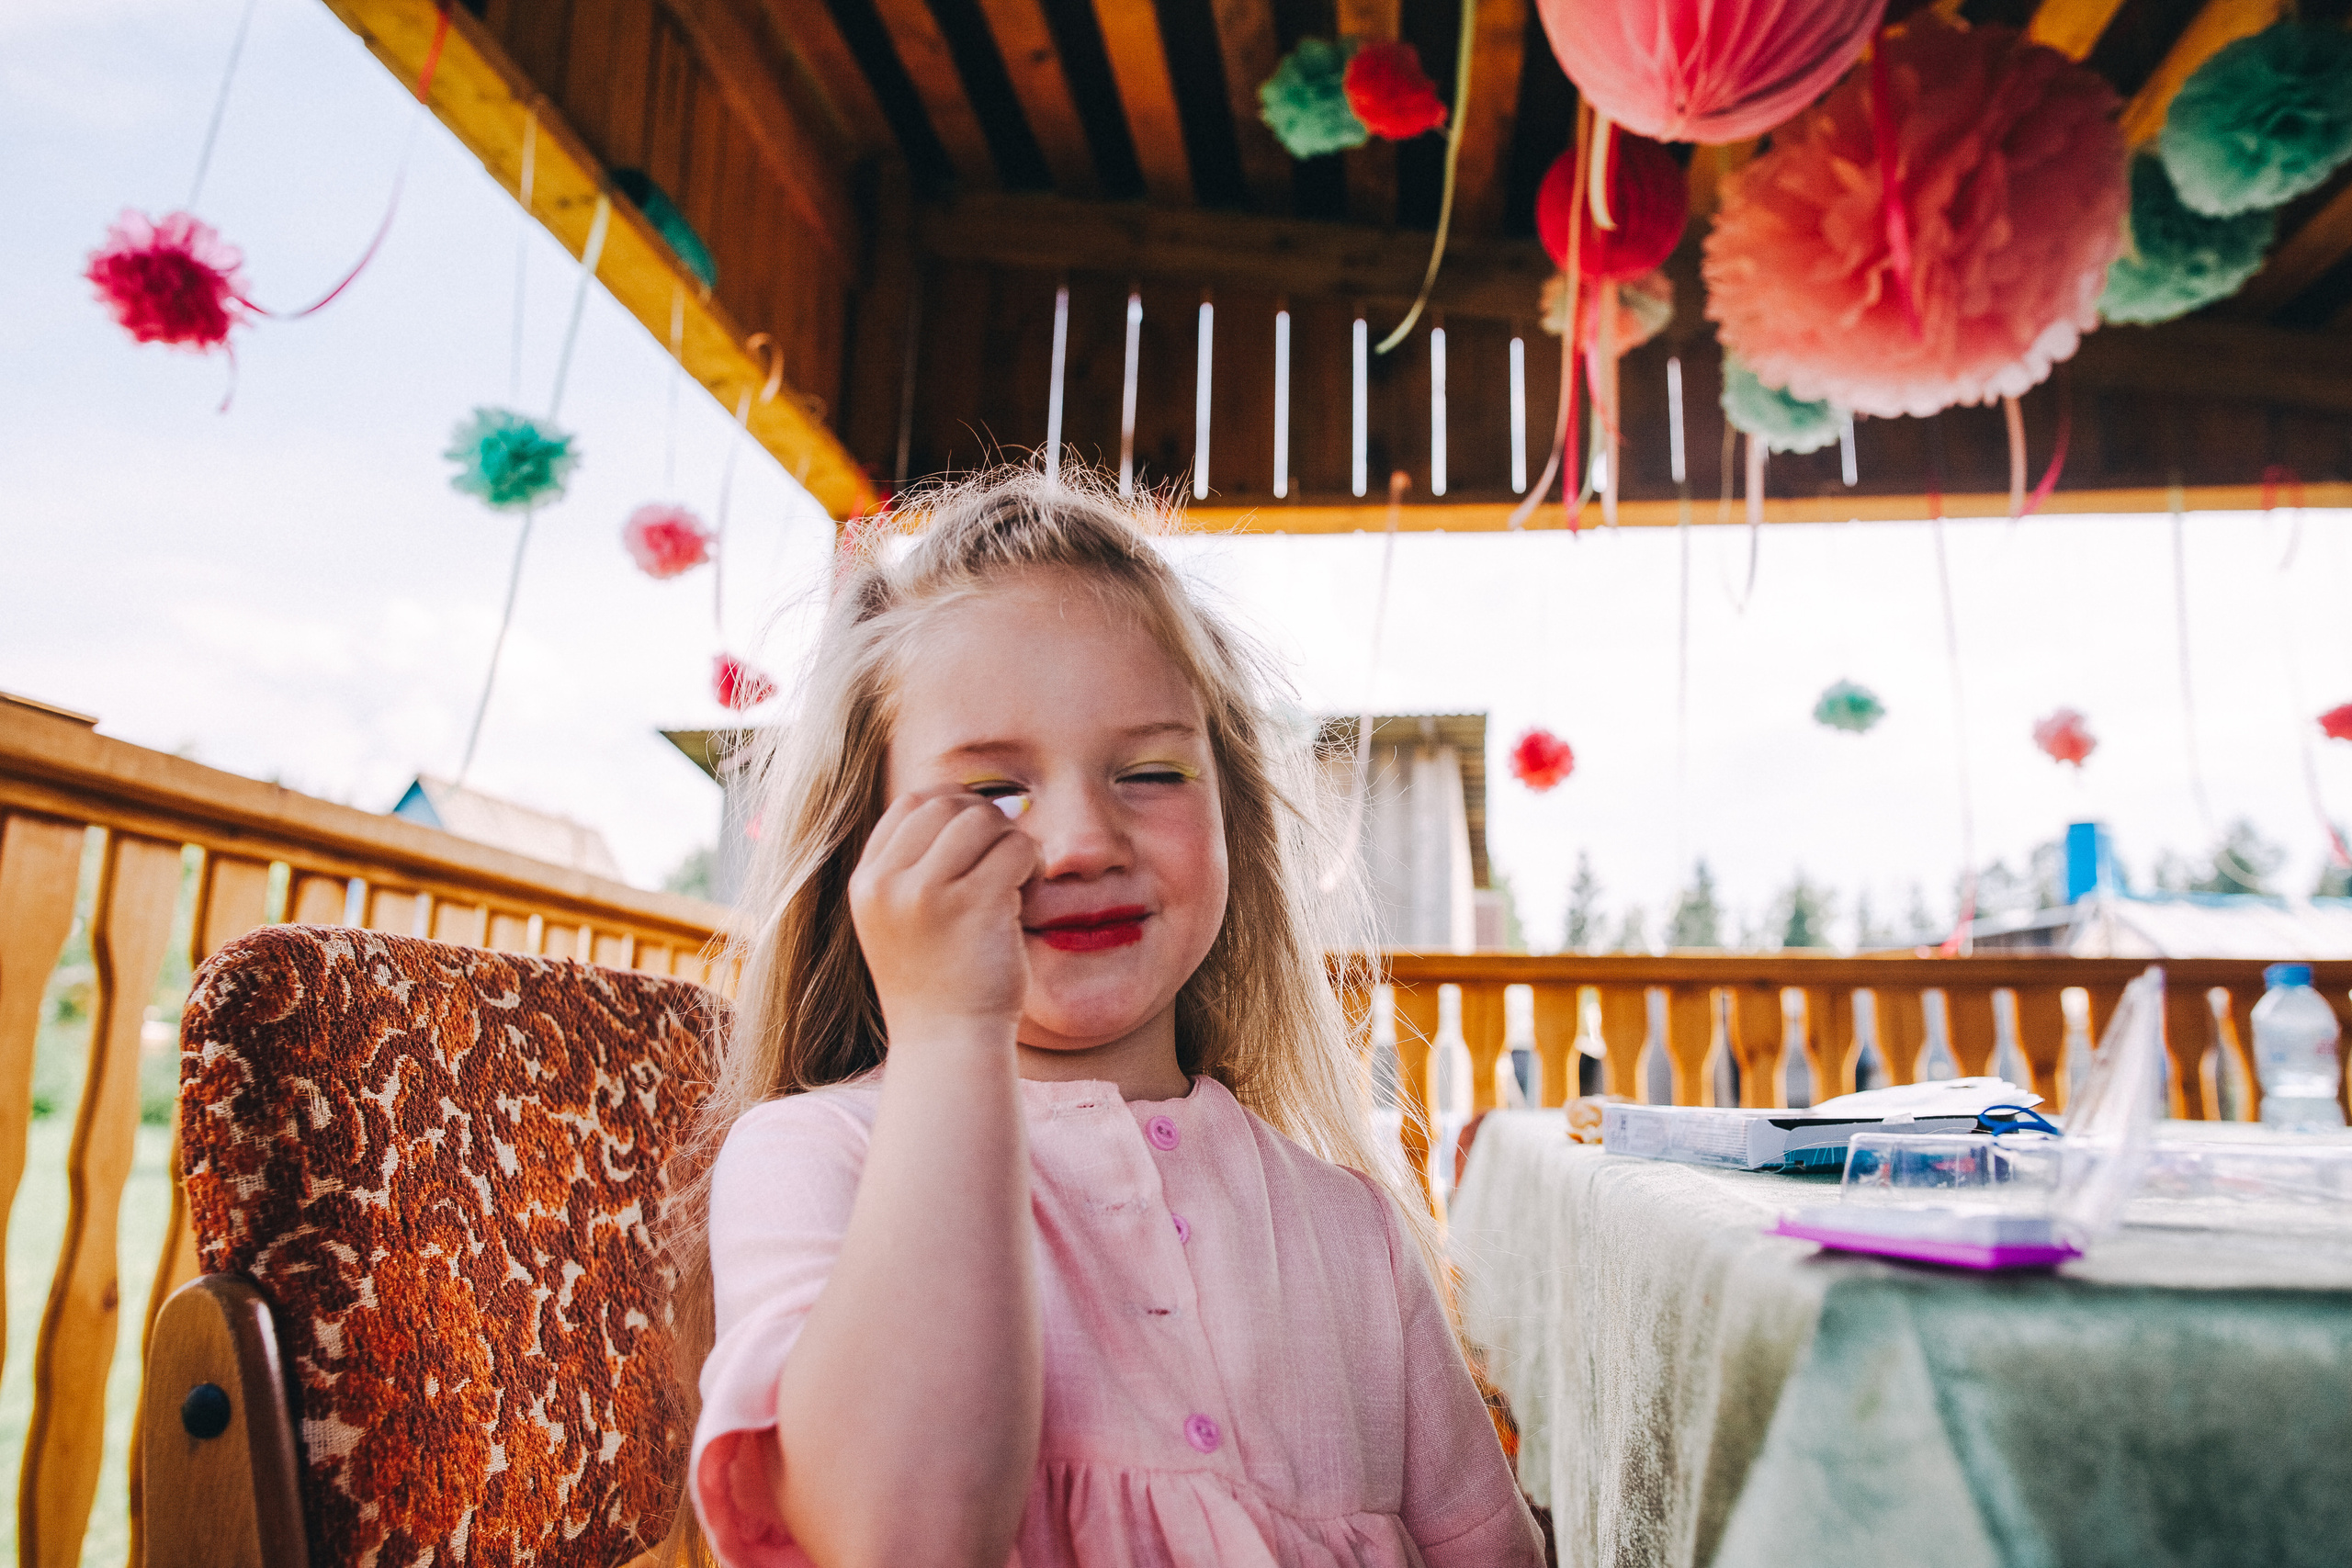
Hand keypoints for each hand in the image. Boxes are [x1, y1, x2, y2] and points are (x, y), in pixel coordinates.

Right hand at [850, 790, 1037, 1046]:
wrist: (948, 1044)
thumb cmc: (939, 981)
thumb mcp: (903, 918)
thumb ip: (920, 863)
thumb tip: (987, 800)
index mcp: (867, 882)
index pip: (911, 804)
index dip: (952, 808)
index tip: (977, 841)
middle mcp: (888, 882)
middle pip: (948, 804)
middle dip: (986, 822)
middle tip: (1002, 863)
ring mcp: (928, 892)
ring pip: (984, 818)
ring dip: (1011, 841)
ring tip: (1014, 881)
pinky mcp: (975, 904)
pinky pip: (1017, 848)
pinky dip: (1032, 864)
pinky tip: (1026, 896)